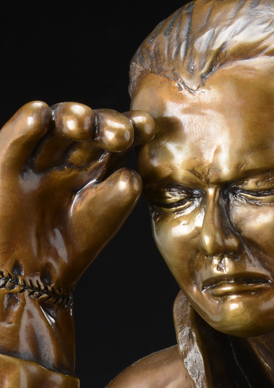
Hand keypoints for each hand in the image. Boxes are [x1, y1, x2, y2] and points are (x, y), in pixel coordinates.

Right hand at [0, 102, 154, 296]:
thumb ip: (123, 187)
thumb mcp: (108, 213)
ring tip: (83, 125)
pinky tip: (41, 114)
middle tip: (119, 135)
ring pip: (56, 123)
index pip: (118, 136)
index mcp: (100, 165)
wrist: (33, 272)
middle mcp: (73, 155)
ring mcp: (42, 156)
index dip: (132, 127)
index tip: (146, 127)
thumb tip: (130, 167)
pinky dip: (27, 124)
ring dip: (71, 117)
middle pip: (92, 126)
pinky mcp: (7, 160)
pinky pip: (17, 136)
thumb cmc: (74, 243)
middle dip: (106, 123)